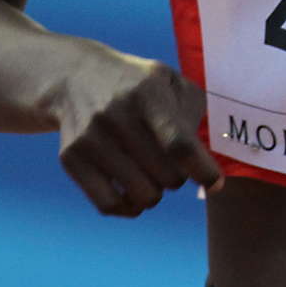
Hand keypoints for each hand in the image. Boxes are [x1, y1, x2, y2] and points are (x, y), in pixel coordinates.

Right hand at [49, 46, 222, 216]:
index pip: (178, 143)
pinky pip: (108, 204)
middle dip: (178, 177)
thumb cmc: (139, 86)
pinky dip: (129, 208)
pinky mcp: (70, 158)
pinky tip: (133, 194)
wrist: (77, 78)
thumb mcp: (171, 82)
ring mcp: (90, 138)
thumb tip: (200, 164)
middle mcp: (116, 115)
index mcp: (148, 93)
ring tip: (153, 175)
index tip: (215, 184)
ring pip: (141, 195)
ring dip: (156, 192)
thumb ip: (193, 115)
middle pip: (165, 176)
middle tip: (172, 164)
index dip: (202, 170)